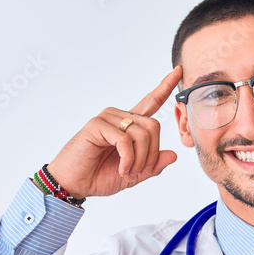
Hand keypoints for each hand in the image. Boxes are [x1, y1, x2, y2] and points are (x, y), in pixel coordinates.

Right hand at [46, 65, 181, 198]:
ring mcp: (107, 118)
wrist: (74, 184)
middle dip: (152, 154)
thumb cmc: (98, 176)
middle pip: (153, 126)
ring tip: (127, 172)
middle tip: (140, 171)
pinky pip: (125, 140)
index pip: (151, 102)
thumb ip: (153, 166)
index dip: (165, 87)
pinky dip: (128, 159)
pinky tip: (122, 169)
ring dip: (139, 160)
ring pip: (142, 134)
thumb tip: (173, 155)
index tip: (179, 71)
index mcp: (129, 125)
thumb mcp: (133, 174)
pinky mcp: (97, 125)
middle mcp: (119, 117)